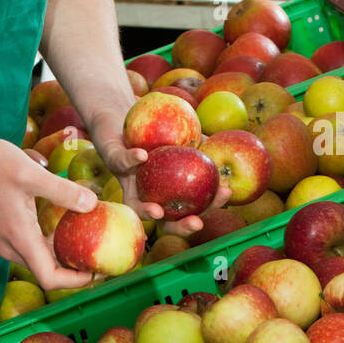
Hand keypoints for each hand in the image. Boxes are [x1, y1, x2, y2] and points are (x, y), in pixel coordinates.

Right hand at [0, 135, 100, 290]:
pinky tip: (55, 219)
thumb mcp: (31, 174)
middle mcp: (8, 245)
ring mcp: (1, 239)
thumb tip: (92, 204)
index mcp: (19, 237)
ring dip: (56, 252)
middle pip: (44, 269)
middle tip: (94, 252)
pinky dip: (44, 240)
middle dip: (70, 267)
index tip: (95, 272)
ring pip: (34, 256)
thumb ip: (62, 191)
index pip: (49, 277)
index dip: (74, 280)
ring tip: (80, 235)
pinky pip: (26, 244)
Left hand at [87, 111, 232, 238]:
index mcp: (167, 193)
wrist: (122, 114)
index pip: (191, 209)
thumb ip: (205, 146)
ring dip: (146, 211)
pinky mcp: (113, 161)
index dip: (210, 206)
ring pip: (134, 205)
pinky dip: (132, 159)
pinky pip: (122, 163)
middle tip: (196, 223)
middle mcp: (146, 195)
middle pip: (163, 222)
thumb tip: (230, 153)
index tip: (226, 193)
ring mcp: (128, 181)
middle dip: (179, 228)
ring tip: (157, 210)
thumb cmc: (158, 130)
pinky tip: (143, 155)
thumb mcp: (186, 136)